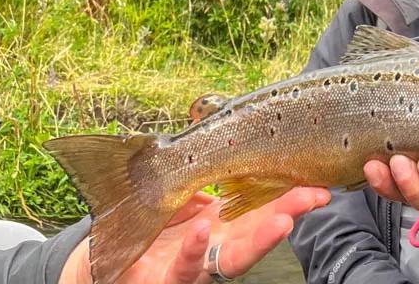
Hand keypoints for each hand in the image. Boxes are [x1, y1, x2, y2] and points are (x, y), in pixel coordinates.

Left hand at [60, 187, 330, 283]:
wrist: (99, 263)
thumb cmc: (142, 229)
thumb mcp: (176, 200)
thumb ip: (199, 181)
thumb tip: (223, 148)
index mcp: (218, 231)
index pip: (261, 215)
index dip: (290, 201)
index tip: (319, 185)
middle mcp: (211, 254)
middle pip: (258, 236)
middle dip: (288, 217)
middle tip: (315, 197)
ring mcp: (188, 270)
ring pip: (230, 261)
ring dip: (260, 241)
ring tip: (283, 220)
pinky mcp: (159, 281)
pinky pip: (180, 269)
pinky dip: (194, 251)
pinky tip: (204, 229)